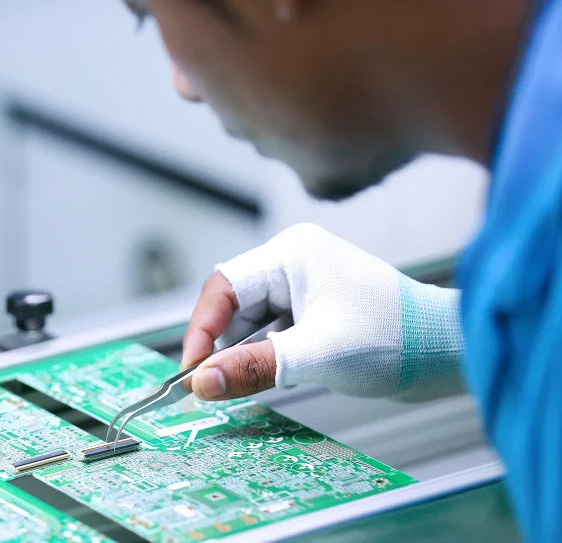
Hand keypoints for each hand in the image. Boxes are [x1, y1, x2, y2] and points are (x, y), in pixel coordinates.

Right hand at [181, 223, 463, 401]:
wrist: (447, 353)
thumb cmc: (394, 340)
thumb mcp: (316, 355)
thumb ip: (254, 367)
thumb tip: (201, 383)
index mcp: (291, 254)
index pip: (225, 286)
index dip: (202, 329)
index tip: (192, 370)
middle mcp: (292, 263)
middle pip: (233, 306)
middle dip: (222, 346)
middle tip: (210, 386)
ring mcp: (302, 287)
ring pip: (249, 323)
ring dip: (243, 354)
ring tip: (244, 385)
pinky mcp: (312, 311)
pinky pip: (270, 332)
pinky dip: (263, 357)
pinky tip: (267, 377)